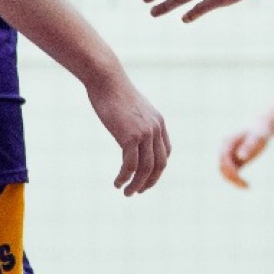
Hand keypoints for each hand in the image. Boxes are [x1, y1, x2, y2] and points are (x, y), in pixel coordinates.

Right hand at [86, 71, 170, 195]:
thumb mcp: (132, 107)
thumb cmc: (115, 92)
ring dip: (137, 185)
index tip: (145, 178)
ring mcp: (145, 132)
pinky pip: (130, 164)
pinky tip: (117, 183)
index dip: (157, 169)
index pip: (166, 152)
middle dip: (150, 181)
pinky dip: (125, 177)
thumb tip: (131, 129)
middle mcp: (156, 128)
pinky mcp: (130, 136)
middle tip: (138, 191)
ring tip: (127, 193)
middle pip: (159, 164)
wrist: (107, 80)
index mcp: (159, 122)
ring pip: (146, 168)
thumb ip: (137, 120)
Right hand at [218, 123, 271, 188]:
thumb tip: (240, 157)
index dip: (230, 170)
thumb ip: (249, 145)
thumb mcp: (257, 137)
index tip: (241, 178)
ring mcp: (229, 156)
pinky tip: (247, 185)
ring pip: (225, 172)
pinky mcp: (234, 161)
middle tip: (245, 185)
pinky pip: (232, 173)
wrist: (260, 128)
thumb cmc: (259, 131)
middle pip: (222, 167)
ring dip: (233, 181)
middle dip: (231, 177)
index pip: (224, 159)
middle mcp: (225, 150)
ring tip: (246, 186)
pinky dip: (237, 180)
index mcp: (228, 142)